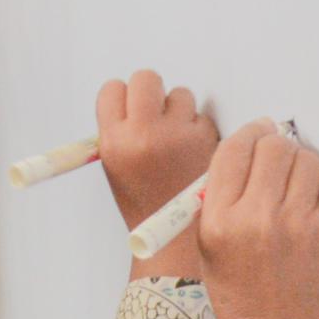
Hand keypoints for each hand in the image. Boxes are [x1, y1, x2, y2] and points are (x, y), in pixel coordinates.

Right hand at [95, 71, 215, 268]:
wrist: (175, 240)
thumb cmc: (145, 202)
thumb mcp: (115, 167)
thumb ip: (120, 131)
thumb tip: (131, 96)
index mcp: (115, 142)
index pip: (113, 90)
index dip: (122, 97)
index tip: (128, 107)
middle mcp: (144, 134)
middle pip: (146, 79)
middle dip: (151, 90)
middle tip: (154, 109)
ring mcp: (177, 136)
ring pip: (180, 95)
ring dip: (179, 110)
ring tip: (176, 141)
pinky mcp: (206, 141)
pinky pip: (202, 116)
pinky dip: (199, 129)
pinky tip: (193, 153)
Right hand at [196, 124, 318, 318]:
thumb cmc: (242, 302)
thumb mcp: (209, 251)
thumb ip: (219, 201)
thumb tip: (247, 150)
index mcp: (219, 220)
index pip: (234, 149)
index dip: (249, 135)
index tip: (258, 135)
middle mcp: (257, 218)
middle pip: (273, 145)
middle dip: (277, 145)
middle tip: (279, 156)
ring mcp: (297, 225)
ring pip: (305, 160)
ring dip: (301, 164)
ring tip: (295, 185)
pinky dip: (315, 199)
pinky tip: (306, 222)